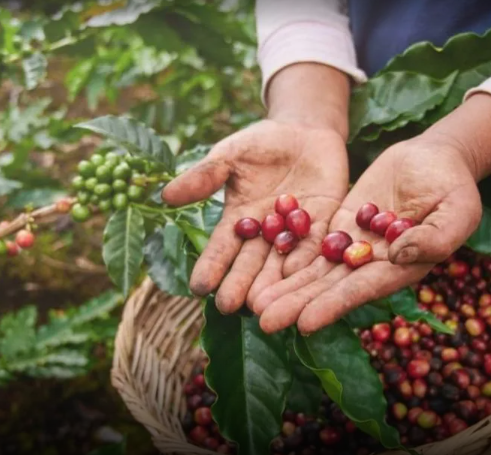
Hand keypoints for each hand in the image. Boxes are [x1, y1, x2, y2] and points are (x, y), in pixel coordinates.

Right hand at [161, 119, 349, 312]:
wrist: (305, 130)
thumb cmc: (260, 143)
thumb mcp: (229, 156)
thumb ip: (204, 176)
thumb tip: (165, 195)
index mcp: (238, 220)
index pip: (222, 248)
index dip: (211, 266)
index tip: (198, 287)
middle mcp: (265, 234)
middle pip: (251, 264)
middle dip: (240, 284)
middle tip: (230, 306)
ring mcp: (295, 232)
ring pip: (282, 263)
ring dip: (273, 284)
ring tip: (263, 304)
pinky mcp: (325, 224)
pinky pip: (316, 244)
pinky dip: (307, 259)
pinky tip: (297, 274)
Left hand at [251, 94, 490, 333]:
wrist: (436, 159)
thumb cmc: (455, 187)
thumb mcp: (457, 210)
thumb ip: (434, 237)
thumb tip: (395, 255)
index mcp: (402, 268)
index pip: (362, 290)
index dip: (333, 306)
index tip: (304, 322)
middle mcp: (373, 264)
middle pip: (329, 288)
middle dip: (297, 304)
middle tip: (264, 321)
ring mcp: (354, 246)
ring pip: (315, 270)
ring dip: (286, 287)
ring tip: (254, 305)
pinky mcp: (340, 225)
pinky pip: (312, 243)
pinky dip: (289, 256)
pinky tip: (262, 269)